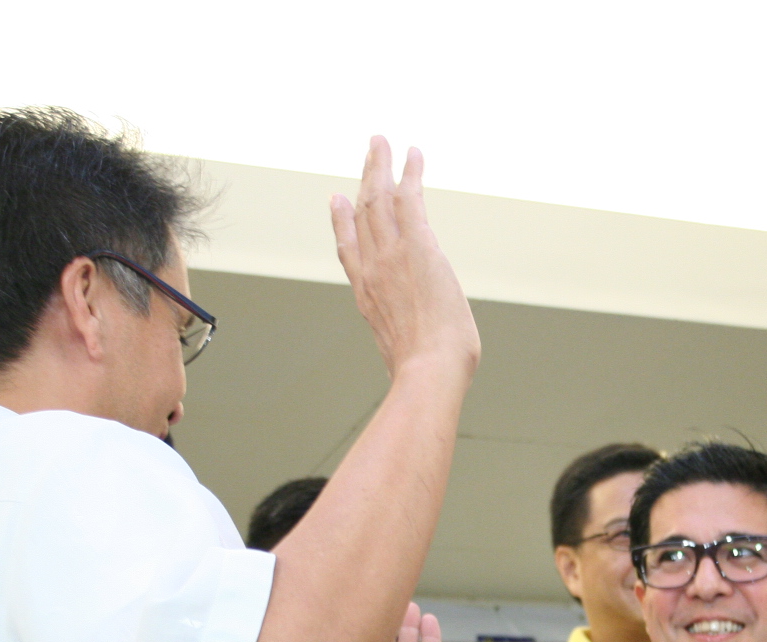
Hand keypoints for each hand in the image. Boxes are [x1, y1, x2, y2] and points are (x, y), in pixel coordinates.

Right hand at [331, 138, 479, 376]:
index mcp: (367, 297)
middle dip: (364, 180)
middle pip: (361, 215)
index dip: (342, 222)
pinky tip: (413, 154)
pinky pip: (410, 199)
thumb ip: (406, 344)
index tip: (338, 200)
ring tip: (382, 140)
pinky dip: (410, 174)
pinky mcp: (418, 246)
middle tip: (367, 154)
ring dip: (380, 165)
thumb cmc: (425, 376)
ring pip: (379, 198)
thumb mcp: (407, 356)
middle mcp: (372, 270)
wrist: (428, 372)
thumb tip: (421, 363)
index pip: (350, 251)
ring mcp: (392, 256)